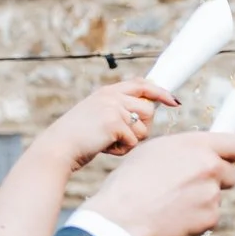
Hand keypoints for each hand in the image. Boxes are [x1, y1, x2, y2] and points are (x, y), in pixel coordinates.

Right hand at [34, 78, 178, 170]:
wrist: (59, 147)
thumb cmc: (80, 138)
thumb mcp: (98, 115)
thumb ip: (119, 109)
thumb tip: (150, 109)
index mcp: (108, 92)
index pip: (141, 85)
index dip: (160, 92)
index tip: (174, 101)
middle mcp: (111, 96)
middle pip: (148, 111)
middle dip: (141, 128)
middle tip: (122, 137)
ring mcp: (113, 108)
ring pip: (143, 128)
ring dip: (131, 141)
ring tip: (109, 142)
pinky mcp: (114, 123)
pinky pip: (133, 142)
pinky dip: (122, 150)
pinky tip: (105, 148)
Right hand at [77, 130, 234, 235]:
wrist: (122, 217)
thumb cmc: (131, 181)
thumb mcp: (155, 150)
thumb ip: (187, 149)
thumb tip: (201, 152)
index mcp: (196, 145)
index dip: (233, 152)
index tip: (231, 157)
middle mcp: (210, 167)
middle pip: (232, 173)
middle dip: (217, 178)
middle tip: (192, 184)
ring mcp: (212, 194)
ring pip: (217, 196)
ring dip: (202, 199)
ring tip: (171, 200)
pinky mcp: (211, 218)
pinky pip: (209, 216)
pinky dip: (196, 217)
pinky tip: (173, 215)